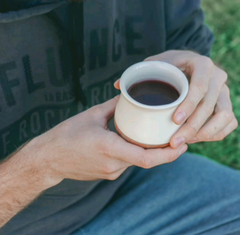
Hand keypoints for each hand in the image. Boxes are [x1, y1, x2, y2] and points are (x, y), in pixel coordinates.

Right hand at [34, 96, 187, 182]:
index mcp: (109, 147)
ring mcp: (111, 172)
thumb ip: (114, 106)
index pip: (147, 158)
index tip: (182, 146)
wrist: (49, 158)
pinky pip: (127, 164)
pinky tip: (134, 143)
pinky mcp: (108, 174)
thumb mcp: (92, 115)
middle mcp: (113, 164)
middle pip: (146, 160)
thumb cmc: (66, 135)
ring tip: (157, 137)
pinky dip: (135, 154)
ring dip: (149, 152)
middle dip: (163, 152)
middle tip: (176, 138)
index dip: (168, 155)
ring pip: (137, 162)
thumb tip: (128, 97)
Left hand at [114, 50, 237, 147]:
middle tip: (173, 142)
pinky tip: (196, 139)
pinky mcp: (226, 104)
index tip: (173, 121)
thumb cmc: (167, 66)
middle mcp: (217, 77)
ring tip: (183, 142)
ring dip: (204, 133)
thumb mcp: (153, 64)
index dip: (188, 106)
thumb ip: (137, 73)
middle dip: (192, 127)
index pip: (199, 87)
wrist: (185, 65)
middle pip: (210, 106)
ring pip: (223, 117)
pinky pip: (228, 123)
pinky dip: (215, 133)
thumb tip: (118, 86)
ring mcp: (224, 91)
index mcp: (201, 64)